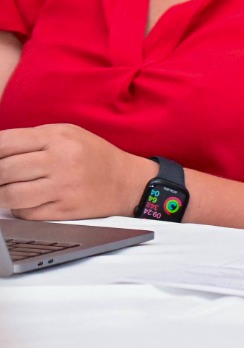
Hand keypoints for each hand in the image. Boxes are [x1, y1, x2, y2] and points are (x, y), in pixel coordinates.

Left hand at [0, 124, 154, 220]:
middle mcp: (60, 161)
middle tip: (0, 176)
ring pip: (10, 195)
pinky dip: (19, 209)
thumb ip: (32, 139)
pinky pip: (26, 213)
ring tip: (5, 191)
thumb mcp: (67, 134)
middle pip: (4, 170)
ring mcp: (62, 187)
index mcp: (58, 137)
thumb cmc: (93, 155)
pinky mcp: (64, 210)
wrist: (127, 181)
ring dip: (0, 195)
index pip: (5, 143)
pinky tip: (26, 201)